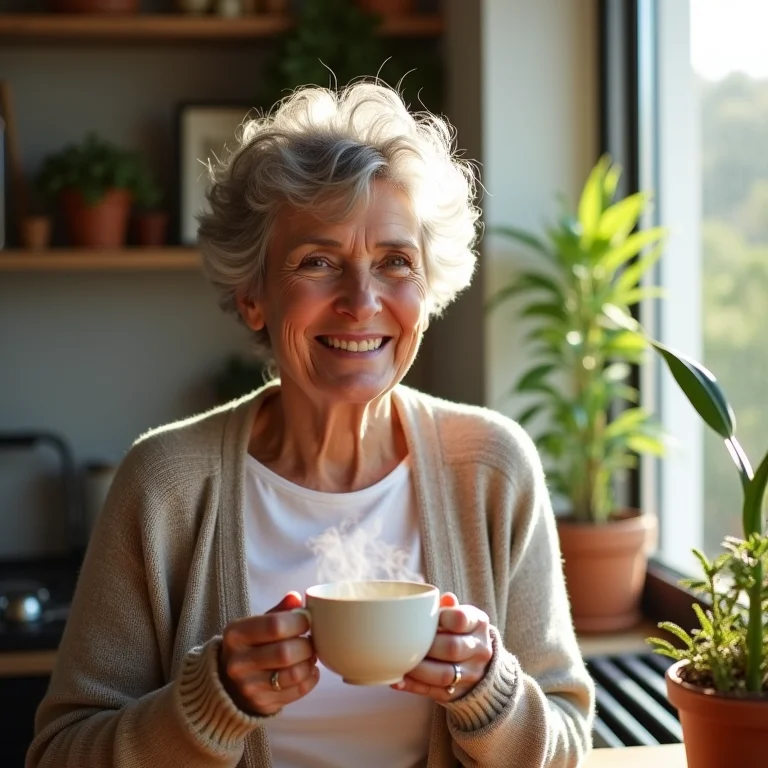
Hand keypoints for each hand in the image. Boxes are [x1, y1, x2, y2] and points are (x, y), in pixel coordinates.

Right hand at [218, 592, 318, 715]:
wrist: (226, 683)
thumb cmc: (249, 646)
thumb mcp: (255, 624)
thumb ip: (278, 611)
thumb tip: (296, 597)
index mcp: (236, 634)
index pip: (275, 625)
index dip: (298, 621)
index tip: (307, 619)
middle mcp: (238, 662)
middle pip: (285, 652)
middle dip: (306, 644)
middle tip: (310, 639)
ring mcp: (249, 687)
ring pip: (294, 674)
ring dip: (310, 662)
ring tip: (310, 654)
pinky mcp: (262, 704)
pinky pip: (298, 691)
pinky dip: (311, 678)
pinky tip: (309, 670)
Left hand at [391, 592, 492, 701]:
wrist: (480, 663)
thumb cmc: (461, 631)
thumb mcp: (462, 615)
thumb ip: (449, 607)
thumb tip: (445, 598)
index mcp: (479, 624)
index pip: (460, 619)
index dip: (439, 618)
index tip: (425, 617)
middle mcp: (480, 650)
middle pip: (452, 648)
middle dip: (426, 646)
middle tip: (406, 641)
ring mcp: (471, 675)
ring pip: (443, 674)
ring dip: (417, 669)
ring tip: (399, 661)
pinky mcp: (458, 694)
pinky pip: (434, 692)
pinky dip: (413, 686)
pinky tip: (397, 679)